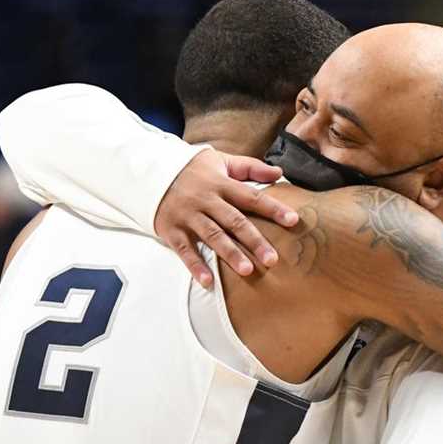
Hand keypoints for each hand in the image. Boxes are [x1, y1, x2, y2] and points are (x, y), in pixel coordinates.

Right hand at [154, 149, 298, 288]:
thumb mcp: (220, 161)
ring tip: (247, 270)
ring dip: (230, 254)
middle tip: (273, 259)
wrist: (149, 172)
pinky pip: (184, 250)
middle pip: (234, 221)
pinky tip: (208, 282)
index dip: (273, 208)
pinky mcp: (172, 230)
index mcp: (220, 184)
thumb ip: (250, 168)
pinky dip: (195, 266)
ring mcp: (188, 216)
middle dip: (254, 240)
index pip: (251, 197)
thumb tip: (279, 172)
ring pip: (212, 236)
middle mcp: (206, 200)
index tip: (293, 220)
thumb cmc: (192, 170)